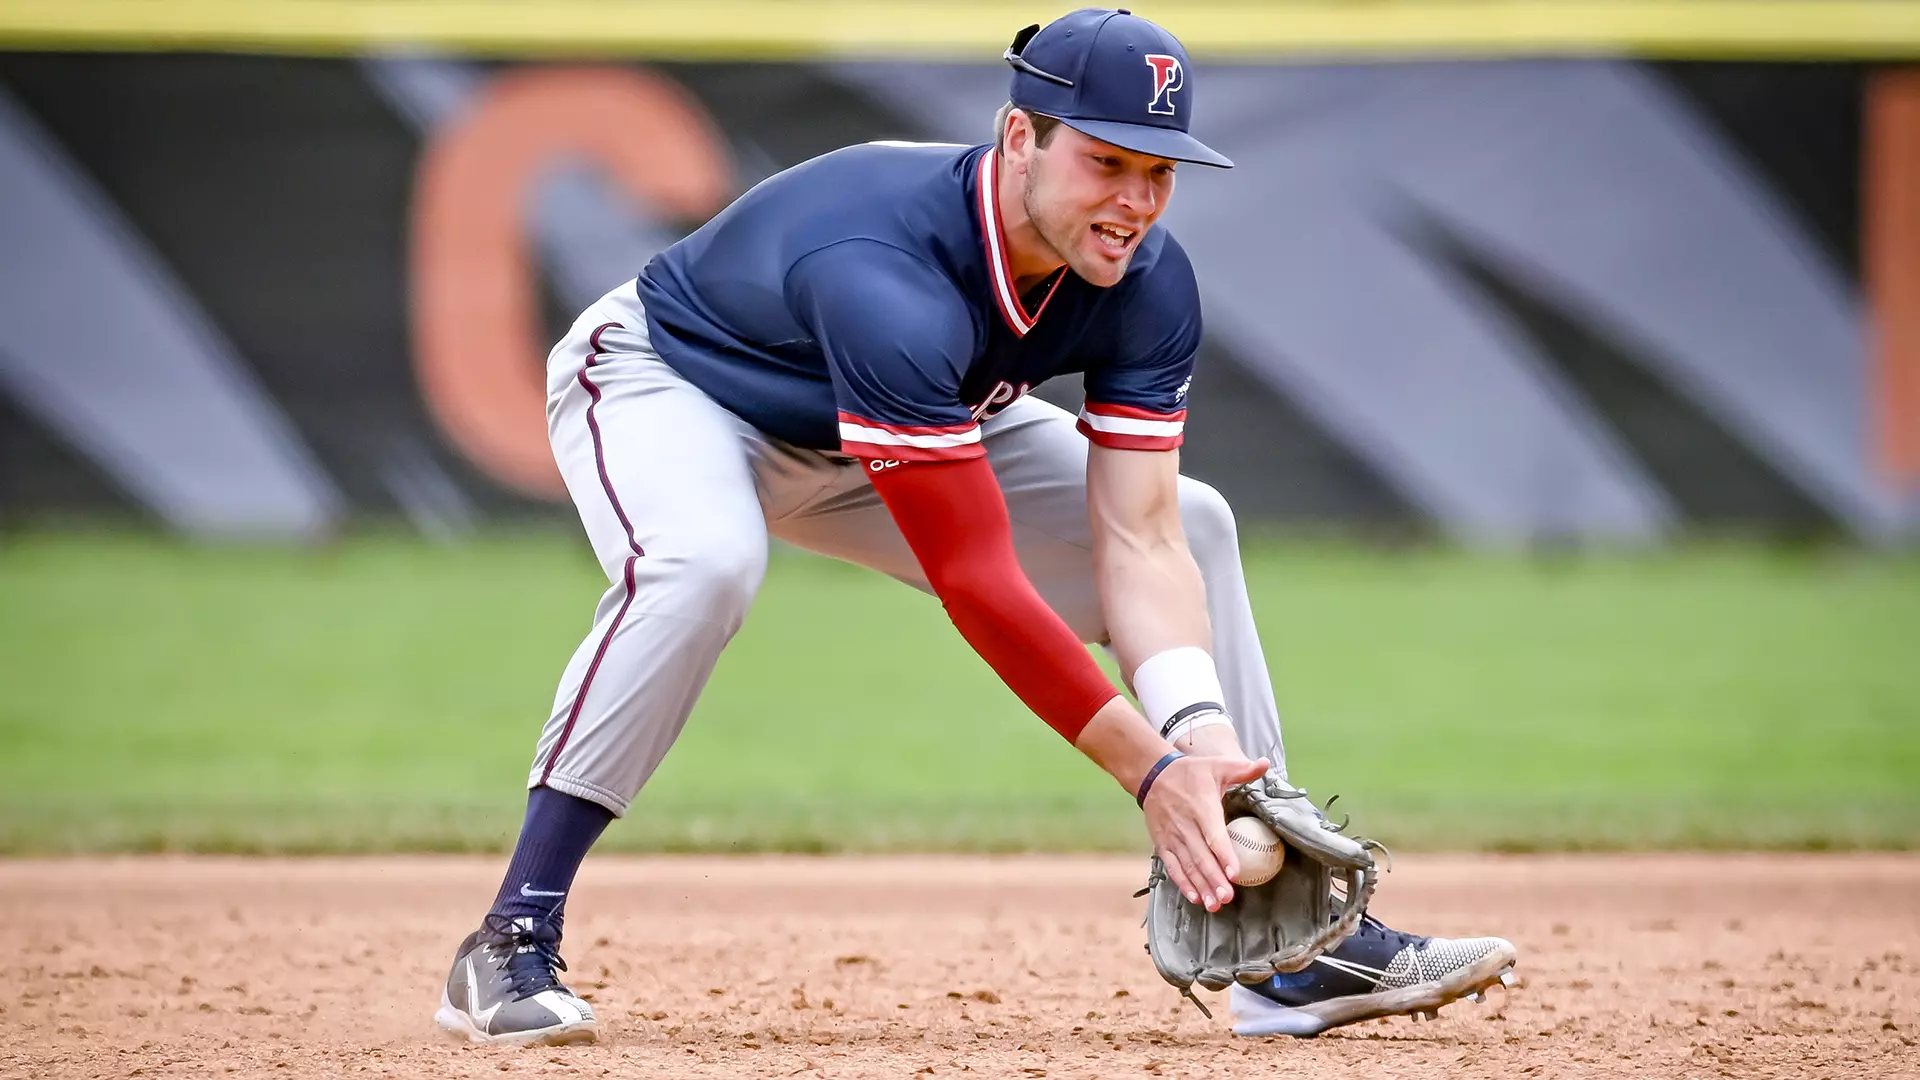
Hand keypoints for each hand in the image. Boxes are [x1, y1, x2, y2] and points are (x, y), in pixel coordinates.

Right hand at [1142, 753, 1269, 911]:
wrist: (1152, 774)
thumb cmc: (1190, 772)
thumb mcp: (1216, 765)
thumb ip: (1242, 769)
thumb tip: (1265, 764)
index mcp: (1201, 807)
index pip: (1214, 834)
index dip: (1224, 855)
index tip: (1235, 873)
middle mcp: (1186, 825)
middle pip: (1201, 856)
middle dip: (1214, 879)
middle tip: (1228, 897)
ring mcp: (1172, 836)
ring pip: (1188, 865)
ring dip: (1201, 886)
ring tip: (1214, 904)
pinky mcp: (1163, 843)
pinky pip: (1172, 867)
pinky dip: (1183, 883)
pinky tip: (1195, 897)